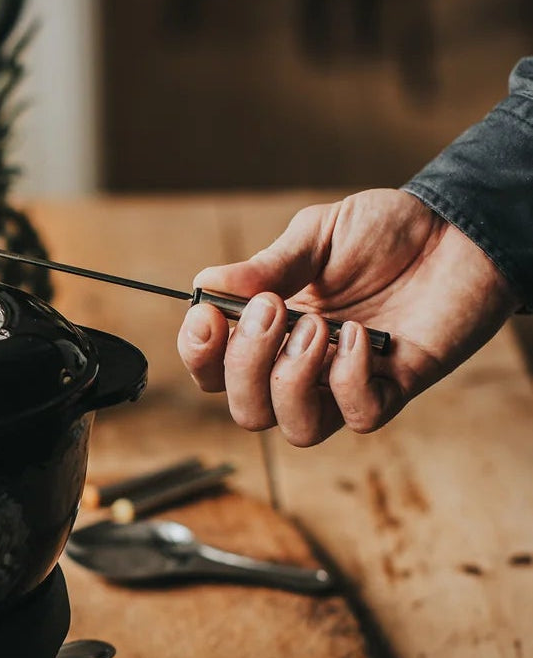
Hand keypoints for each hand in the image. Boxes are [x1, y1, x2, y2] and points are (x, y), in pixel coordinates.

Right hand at [176, 189, 517, 445]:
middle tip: (273, 309)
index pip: (214, 372)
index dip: (200, 356)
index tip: (206, 316)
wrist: (458, 230)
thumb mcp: (317, 235)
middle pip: (246, 411)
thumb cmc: (386, 234)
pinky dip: (348, 380)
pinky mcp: (390, 391)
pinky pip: (355, 417)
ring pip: (293, 428)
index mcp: (270, 334)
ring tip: (319, 327)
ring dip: (294, 381)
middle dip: (247, 365)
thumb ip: (266, 266)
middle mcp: (299, 369)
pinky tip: (360, 335)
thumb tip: (207, 284)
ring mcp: (343, 386)